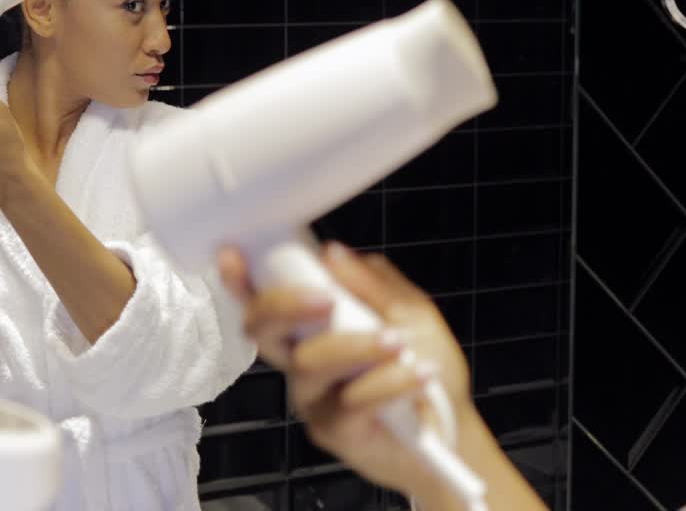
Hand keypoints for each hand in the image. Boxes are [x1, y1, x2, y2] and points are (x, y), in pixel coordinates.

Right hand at [219, 242, 473, 495]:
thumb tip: (331, 252)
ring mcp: (315, 400)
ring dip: (356, 346)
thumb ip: (372, 285)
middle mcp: (302, 364)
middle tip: (326, 299)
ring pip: (309, 364)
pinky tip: (420, 373)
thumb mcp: (409, 312)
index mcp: (312, 329)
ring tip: (400, 342)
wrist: (453, 426)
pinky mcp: (337, 433)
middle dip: (286, 306)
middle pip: (263, 332)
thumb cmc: (423, 364)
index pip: (266, 304)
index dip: (241, 282)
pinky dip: (390, 382)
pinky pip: (351, 402)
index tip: (233, 255)